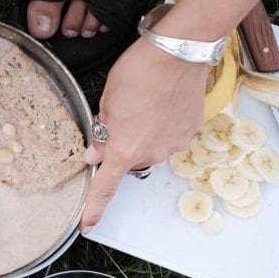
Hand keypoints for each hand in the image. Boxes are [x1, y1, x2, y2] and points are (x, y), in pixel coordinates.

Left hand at [80, 39, 207, 232]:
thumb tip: (95, 152)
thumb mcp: (107, 101)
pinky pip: (170, 136)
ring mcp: (174, 144)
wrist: (178, 52)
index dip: (94, 208)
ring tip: (144, 103)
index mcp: (124, 149)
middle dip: (122, 145)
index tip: (87, 224)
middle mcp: (151, 153)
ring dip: (144, 133)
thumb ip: (102, 133)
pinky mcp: (190, 131)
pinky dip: (163, 125)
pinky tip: (161, 102)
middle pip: (129, 160)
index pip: (105, 187)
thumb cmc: (139, 71)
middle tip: (121, 116)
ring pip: (151, 147)